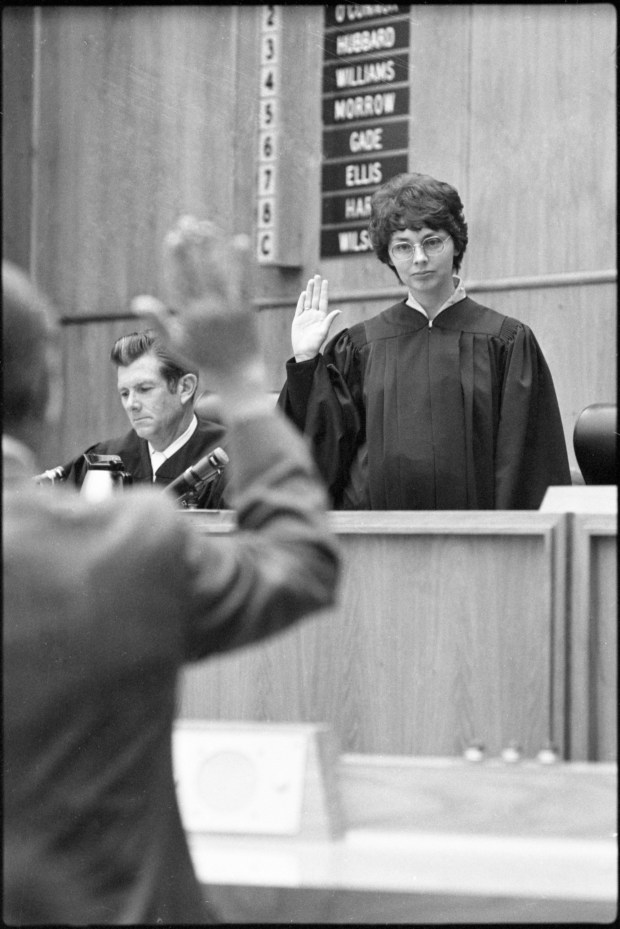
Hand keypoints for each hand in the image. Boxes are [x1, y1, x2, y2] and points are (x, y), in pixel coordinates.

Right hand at [131, 216, 269, 417]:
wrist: (236, 376)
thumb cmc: (202, 359)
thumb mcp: (175, 343)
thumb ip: (158, 320)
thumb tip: (137, 301)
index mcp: (188, 318)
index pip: (179, 281)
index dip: (176, 258)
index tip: (173, 236)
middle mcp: (208, 312)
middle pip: (199, 271)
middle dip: (192, 245)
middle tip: (187, 221)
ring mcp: (229, 310)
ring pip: (220, 272)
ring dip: (213, 246)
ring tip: (206, 225)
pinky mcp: (247, 310)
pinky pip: (244, 281)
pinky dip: (242, 262)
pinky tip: (240, 240)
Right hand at [291, 275, 340, 361]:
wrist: (304, 352)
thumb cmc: (315, 343)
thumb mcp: (323, 331)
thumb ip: (329, 320)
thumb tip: (338, 311)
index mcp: (321, 316)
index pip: (323, 300)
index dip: (324, 291)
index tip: (325, 281)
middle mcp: (314, 315)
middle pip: (315, 298)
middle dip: (316, 287)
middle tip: (317, 276)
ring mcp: (306, 317)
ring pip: (308, 301)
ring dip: (309, 291)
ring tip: (310, 281)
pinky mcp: (298, 320)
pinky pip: (300, 308)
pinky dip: (301, 301)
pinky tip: (303, 293)